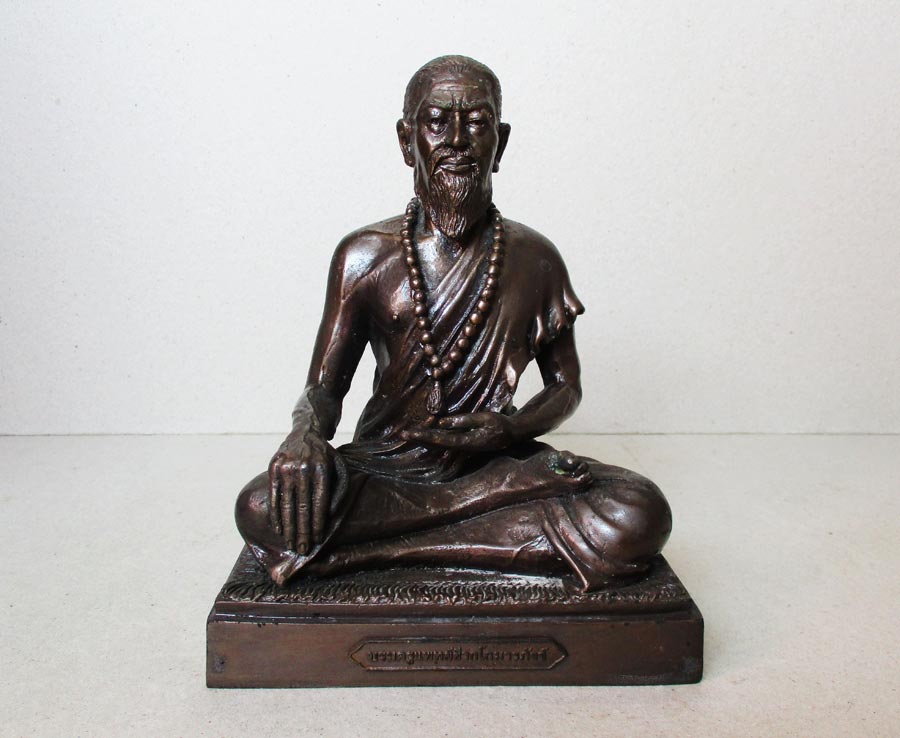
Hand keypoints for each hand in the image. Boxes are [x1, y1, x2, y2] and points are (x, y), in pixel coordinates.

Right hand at [268, 428, 330, 554]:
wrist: (306, 432)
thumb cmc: (326, 457)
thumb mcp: (340, 468)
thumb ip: (339, 491)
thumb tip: (329, 516)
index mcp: (323, 468)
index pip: (320, 502)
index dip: (318, 523)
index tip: (317, 541)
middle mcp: (304, 467)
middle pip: (303, 506)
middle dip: (303, 531)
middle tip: (303, 549)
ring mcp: (286, 467)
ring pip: (287, 503)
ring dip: (288, 527)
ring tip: (290, 544)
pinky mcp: (273, 467)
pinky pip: (273, 495)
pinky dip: (276, 514)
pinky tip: (278, 529)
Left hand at [401, 411, 518, 450]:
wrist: (512, 435)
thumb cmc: (500, 424)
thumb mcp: (485, 418)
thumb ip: (464, 421)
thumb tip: (442, 422)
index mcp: (467, 441)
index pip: (440, 439)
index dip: (424, 436)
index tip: (410, 433)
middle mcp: (462, 447)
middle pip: (436, 444)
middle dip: (419, 439)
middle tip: (402, 435)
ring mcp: (463, 447)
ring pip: (438, 445)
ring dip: (424, 440)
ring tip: (408, 436)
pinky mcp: (464, 444)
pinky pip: (444, 443)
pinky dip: (432, 440)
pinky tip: (424, 438)